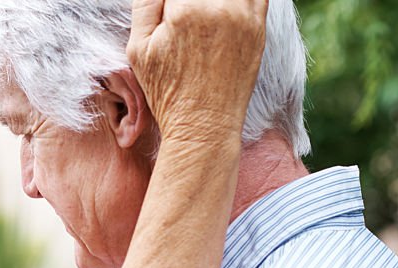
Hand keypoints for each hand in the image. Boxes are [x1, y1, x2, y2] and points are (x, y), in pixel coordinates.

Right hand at [127, 0, 268, 143]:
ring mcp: (244, 14)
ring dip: (211, 1)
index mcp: (186, 10)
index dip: (170, 1)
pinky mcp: (259, 24)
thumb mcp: (138, 49)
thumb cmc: (167, 91)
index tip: (169, 9)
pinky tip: (221, 10)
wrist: (204, 125)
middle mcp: (220, 6)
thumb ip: (145, 4)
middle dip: (188, 2)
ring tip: (200, 15)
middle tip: (182, 14)